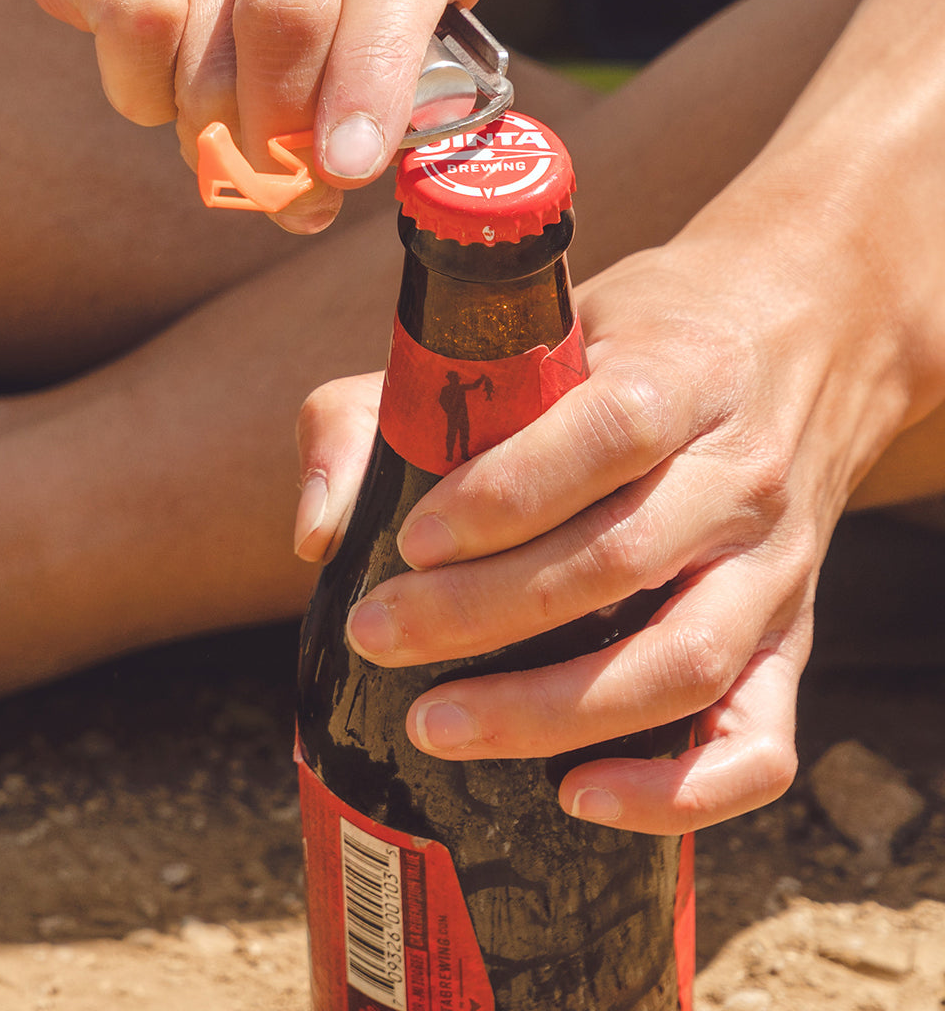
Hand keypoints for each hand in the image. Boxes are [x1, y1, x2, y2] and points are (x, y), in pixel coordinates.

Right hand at [3, 0, 489, 229]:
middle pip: (291, 22)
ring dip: (212, 123)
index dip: (376, 81)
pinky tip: (159, 75)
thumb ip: (373, 87)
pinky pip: (135, 33)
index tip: (348, 162)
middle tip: (274, 174)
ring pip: (209, 53)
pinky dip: (145, 93)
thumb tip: (324, 195)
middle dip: (279, 130)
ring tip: (217, 112)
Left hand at [296, 213, 912, 831]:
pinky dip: (677, 791)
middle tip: (377, 635)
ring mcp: (775, 567)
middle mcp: (742, 474)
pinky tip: (577, 796)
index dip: (504, 494)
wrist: (803, 340)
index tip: (410, 538)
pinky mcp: (792, 640)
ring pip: (683, 661)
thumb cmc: (637, 338)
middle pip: (621, 560)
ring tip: (435, 723)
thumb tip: (318, 530)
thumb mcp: (539, 323)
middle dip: (481, 612)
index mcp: (682, 373)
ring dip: (550, 710)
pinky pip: (760, 745)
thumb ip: (398, 397)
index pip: (608, 434)